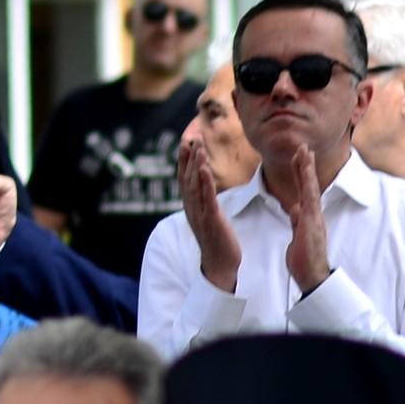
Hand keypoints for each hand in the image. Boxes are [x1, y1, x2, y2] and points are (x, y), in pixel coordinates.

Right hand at [179, 140, 239, 293]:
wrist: (220, 264)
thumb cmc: (217, 240)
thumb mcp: (209, 216)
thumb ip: (205, 201)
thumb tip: (204, 187)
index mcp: (191, 207)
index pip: (184, 179)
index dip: (184, 161)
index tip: (186, 142)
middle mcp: (191, 209)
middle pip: (187, 179)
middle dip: (189, 158)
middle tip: (192, 138)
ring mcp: (200, 215)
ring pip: (195, 186)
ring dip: (197, 166)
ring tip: (199, 148)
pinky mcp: (211, 220)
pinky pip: (207, 199)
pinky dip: (206, 183)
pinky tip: (206, 170)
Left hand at [285, 145, 329, 295]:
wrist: (312, 275)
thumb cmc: (304, 259)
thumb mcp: (296, 236)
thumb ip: (296, 221)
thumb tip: (295, 208)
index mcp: (308, 217)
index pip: (304, 191)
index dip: (301, 174)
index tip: (299, 159)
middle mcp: (313, 213)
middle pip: (308, 185)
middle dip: (304, 165)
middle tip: (303, 147)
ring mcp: (313, 216)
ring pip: (310, 186)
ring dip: (306, 167)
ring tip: (304, 150)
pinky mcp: (311, 220)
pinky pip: (309, 196)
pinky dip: (307, 180)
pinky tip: (305, 168)